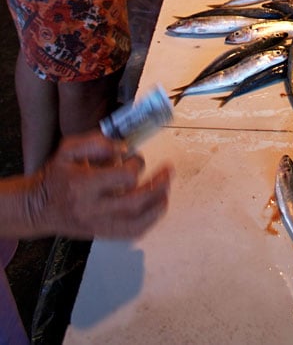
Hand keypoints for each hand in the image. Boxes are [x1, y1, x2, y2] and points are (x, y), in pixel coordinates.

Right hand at [29, 132, 172, 239]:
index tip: (134, 157)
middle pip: (135, 203)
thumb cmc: (55, 175)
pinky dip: (148, 223)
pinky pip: (129, 234)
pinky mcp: (100, 234)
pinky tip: (156, 209)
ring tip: (167, 192)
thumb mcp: (68, 149)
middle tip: (169, 171)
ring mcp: (97, 225)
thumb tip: (123, 149)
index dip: (136, 164)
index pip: (123, 178)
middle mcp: (93, 209)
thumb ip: (96, 143)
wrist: (37, 208)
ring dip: (157, 207)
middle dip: (158, 186)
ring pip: (136, 224)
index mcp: (84, 185)